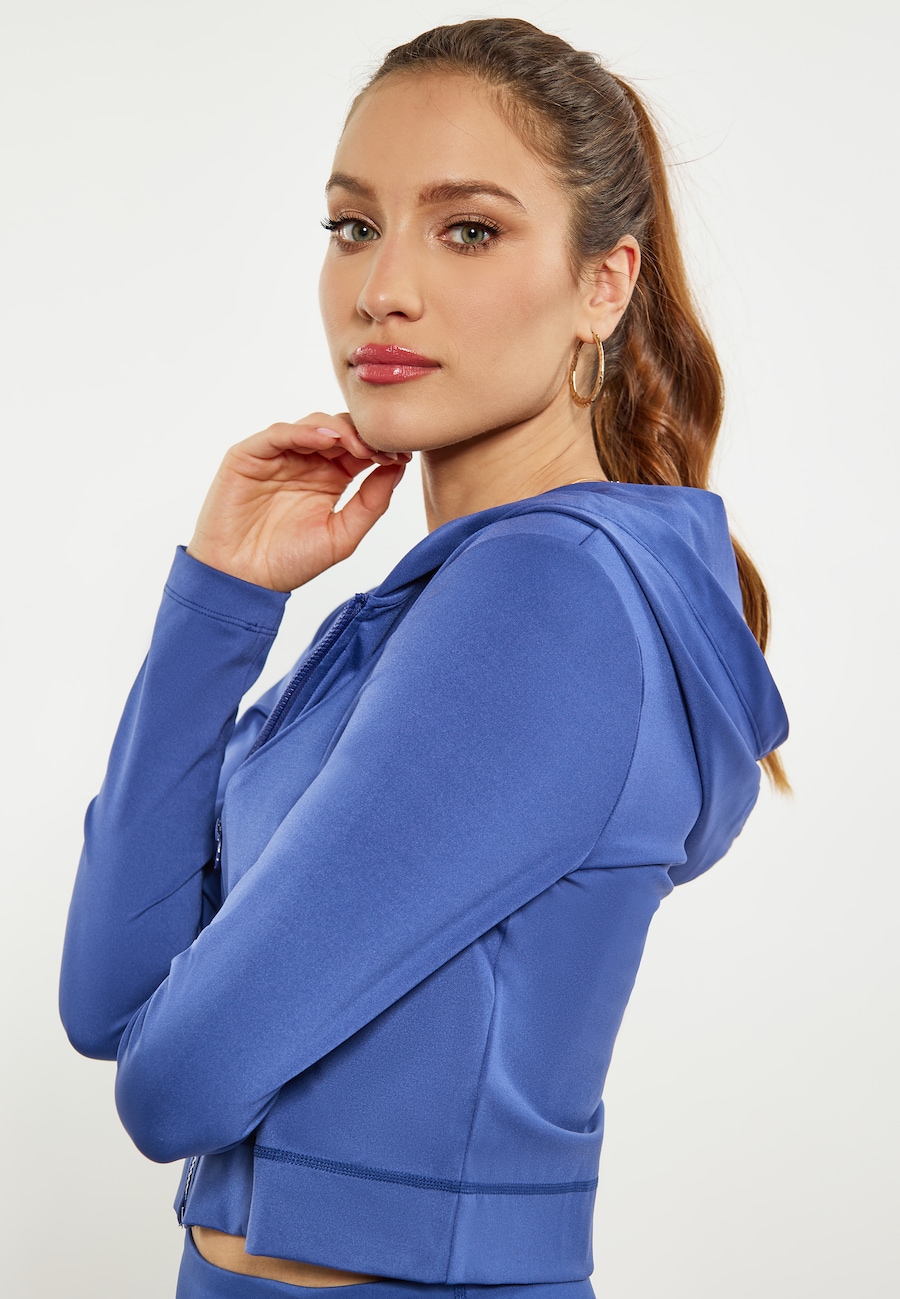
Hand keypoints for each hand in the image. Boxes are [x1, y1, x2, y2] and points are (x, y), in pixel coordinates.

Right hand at [186, 413, 409, 590]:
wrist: (243, 581)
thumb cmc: (289, 562)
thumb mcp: (342, 536)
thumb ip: (372, 503)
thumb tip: (398, 468)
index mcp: (331, 478)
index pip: (360, 449)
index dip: (381, 448)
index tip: (402, 455)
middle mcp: (306, 461)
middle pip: (340, 429)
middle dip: (364, 435)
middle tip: (383, 448)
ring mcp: (278, 456)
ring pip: (313, 424)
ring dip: (339, 430)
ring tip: (358, 446)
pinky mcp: (250, 455)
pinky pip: (279, 433)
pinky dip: (304, 432)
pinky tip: (327, 439)